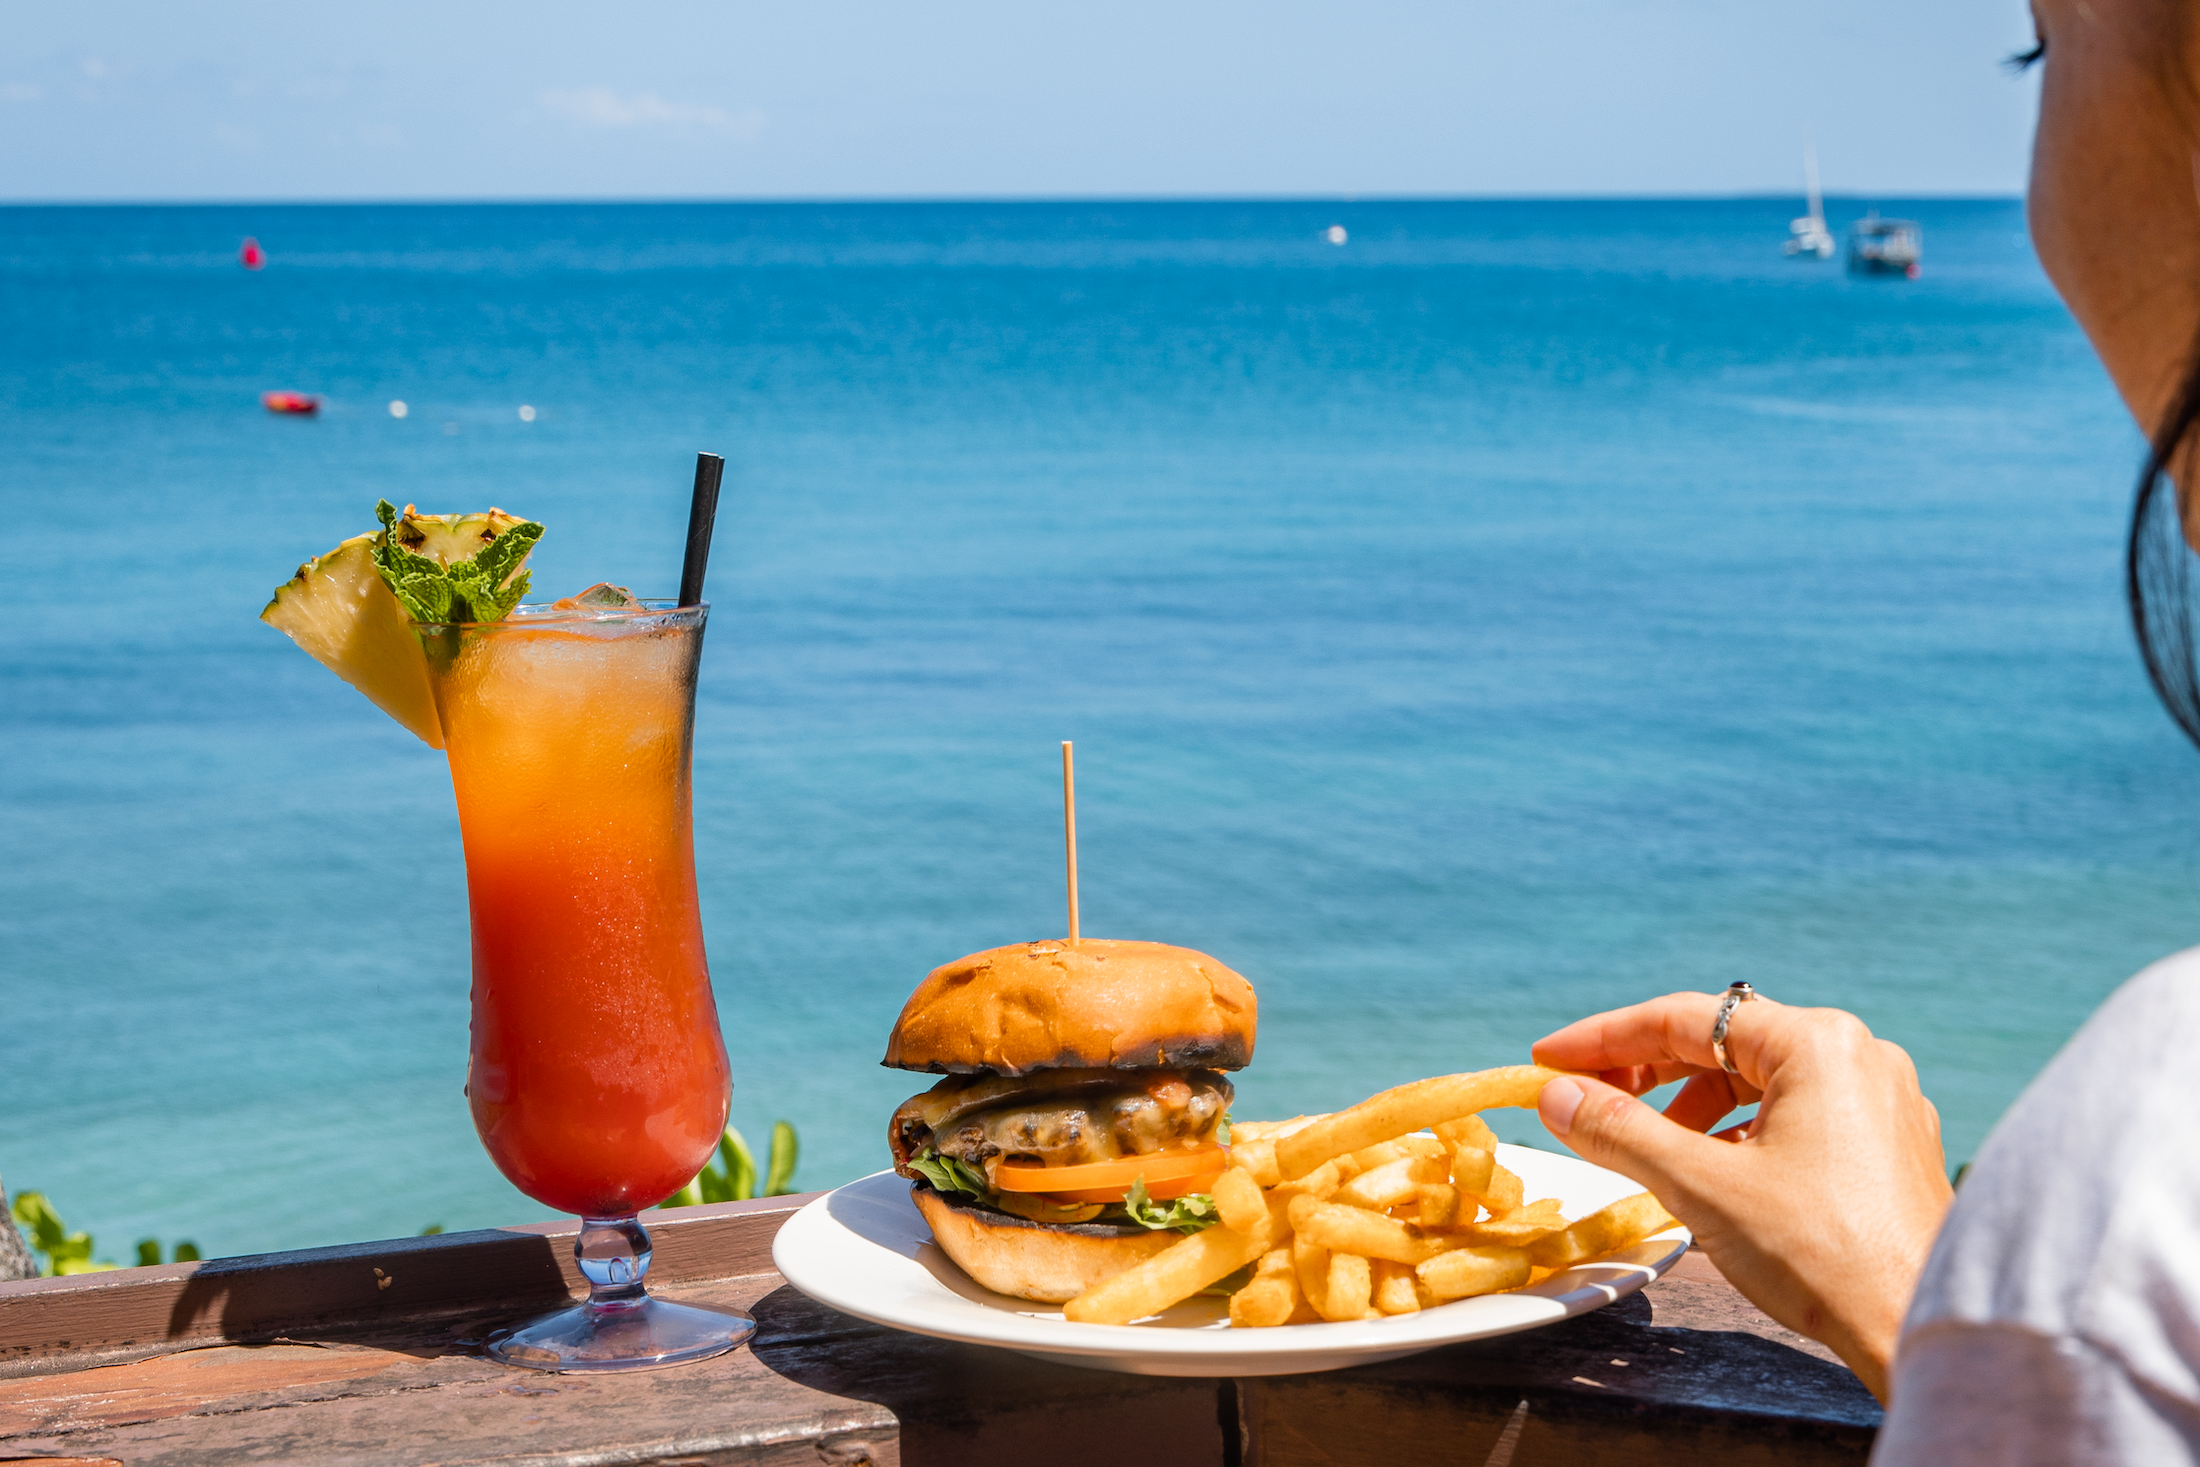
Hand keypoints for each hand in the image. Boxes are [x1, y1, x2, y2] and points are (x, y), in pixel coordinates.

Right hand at [1530, 994, 1951, 1402]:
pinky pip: (1798, 1113)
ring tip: (1644, 1143)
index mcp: (1816, 1042)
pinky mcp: (1892, 1143)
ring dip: (1692, 1105)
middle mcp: (1858, 1053)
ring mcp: (1883, 1098)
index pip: (1683, 1018)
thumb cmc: (1820, 1254)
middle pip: (1724, 1043)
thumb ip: (1619, 1130)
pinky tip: (1713, 1168)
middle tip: (1583, 1099)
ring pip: (1761, 1080)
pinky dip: (1741, 1129)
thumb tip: (1555, 1095)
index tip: (1546, 1058)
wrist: (1920, 1326)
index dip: (1602, 1038)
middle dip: (1647, 1072)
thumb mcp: (1701, 1185)